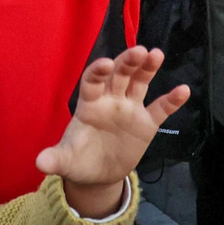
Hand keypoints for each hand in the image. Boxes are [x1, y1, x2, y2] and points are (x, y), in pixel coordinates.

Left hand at [36, 46, 188, 217]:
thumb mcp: (66, 161)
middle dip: (127, 62)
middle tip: (139, 50)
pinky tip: (183, 90)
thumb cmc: (79, 160)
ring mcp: (130, 109)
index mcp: (89, 104)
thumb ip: (55, 159)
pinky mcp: (146, 123)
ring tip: (156, 54)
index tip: (106, 63)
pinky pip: (160, 108)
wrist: (99, 174)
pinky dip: (172, 100)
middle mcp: (110, 100)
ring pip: (139, 83)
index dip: (98, 72)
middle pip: (119, 76)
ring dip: (148, 69)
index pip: (92, 82)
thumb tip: (39, 162)